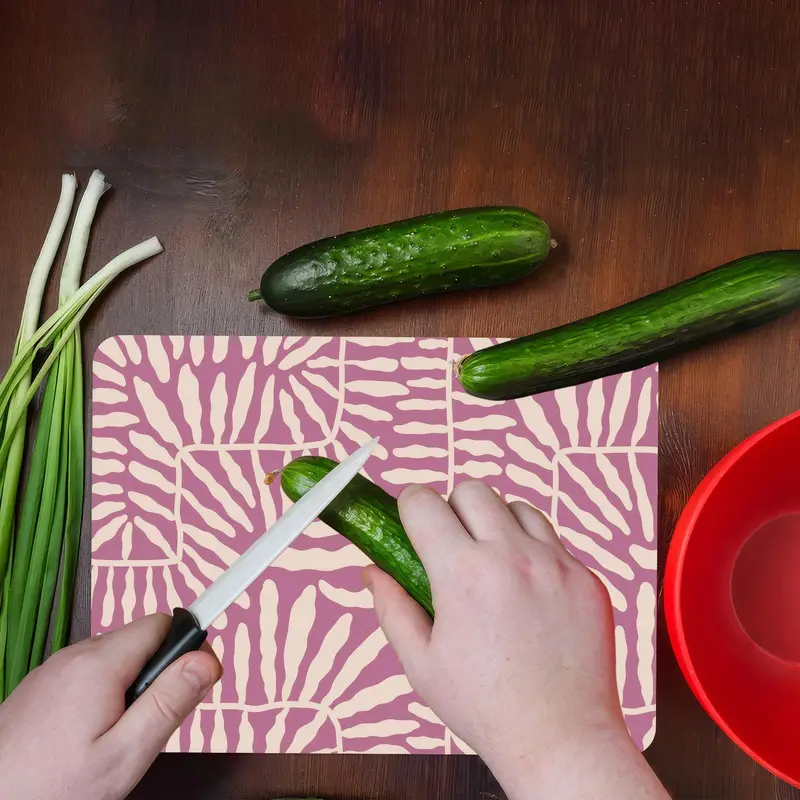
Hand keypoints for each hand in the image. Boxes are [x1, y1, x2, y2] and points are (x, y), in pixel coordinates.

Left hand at [0, 614, 221, 799]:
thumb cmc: (49, 790)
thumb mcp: (125, 755)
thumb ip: (169, 702)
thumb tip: (206, 661)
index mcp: (99, 664)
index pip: (163, 623)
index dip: (188, 647)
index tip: (198, 677)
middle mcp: (74, 655)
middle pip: (140, 642)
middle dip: (158, 675)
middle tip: (150, 726)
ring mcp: (53, 670)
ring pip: (115, 659)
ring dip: (130, 687)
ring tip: (116, 739)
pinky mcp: (40, 687)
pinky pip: (88, 675)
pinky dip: (102, 695)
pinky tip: (88, 738)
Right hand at [363, 481, 667, 799]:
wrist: (562, 739)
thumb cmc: (485, 707)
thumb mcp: (421, 663)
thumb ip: (390, 607)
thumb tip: (370, 571)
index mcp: (463, 574)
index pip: (424, 501)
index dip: (410, 506)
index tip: (412, 521)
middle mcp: (512, 557)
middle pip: (472, 489)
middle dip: (453, 507)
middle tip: (453, 544)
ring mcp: (556, 564)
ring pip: (517, 507)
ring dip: (497, 523)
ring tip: (494, 564)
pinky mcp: (585, 577)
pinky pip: (553, 541)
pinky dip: (534, 552)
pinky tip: (528, 592)